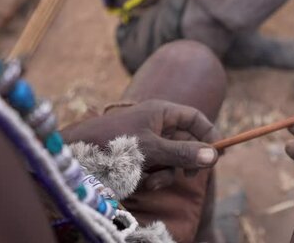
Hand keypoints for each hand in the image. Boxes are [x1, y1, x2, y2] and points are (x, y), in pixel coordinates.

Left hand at [61, 99, 220, 189]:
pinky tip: (139, 182)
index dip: (209, 133)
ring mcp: (146, 142)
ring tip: (151, 181)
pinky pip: (155, 169)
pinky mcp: (136, 159)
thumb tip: (214, 155)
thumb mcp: (151, 149)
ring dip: (166, 173)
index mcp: (160, 111)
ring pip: (171, 159)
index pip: (194, 117)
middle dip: (186, 160)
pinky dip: (152, 178)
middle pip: (185, 141)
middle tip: (192, 175)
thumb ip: (183, 153)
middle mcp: (155, 124)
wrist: (72, 156)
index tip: (220, 153)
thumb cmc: (112, 145)